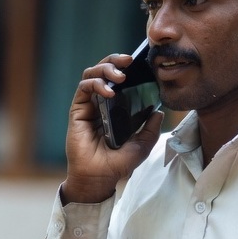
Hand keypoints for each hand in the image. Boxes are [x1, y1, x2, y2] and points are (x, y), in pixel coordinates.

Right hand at [61, 53, 162, 203]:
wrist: (99, 178)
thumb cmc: (118, 164)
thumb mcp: (142, 146)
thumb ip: (151, 130)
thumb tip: (159, 112)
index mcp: (116, 108)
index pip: (120, 80)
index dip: (127, 68)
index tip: (141, 63)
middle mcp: (101, 103)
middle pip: (104, 71)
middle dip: (115, 61)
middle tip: (129, 60)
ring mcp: (89, 106)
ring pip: (92, 74)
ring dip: (105, 69)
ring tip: (120, 75)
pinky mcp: (78, 111)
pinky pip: (84, 89)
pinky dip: (96, 84)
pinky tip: (109, 91)